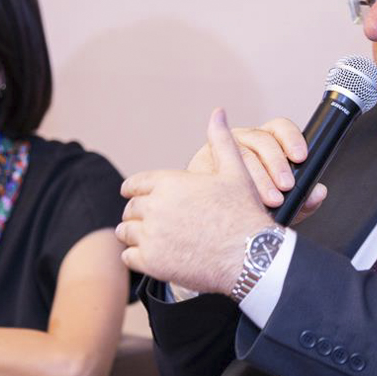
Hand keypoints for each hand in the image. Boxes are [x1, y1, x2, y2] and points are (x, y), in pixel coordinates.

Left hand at [117, 108, 278, 293]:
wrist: (251, 255)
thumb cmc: (244, 214)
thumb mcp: (235, 172)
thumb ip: (221, 141)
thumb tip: (218, 113)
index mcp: (169, 183)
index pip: (135, 184)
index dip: (135, 190)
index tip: (135, 196)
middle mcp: (155, 207)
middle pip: (130, 209)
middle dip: (137, 214)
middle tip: (149, 222)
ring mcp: (151, 235)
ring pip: (125, 232)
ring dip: (134, 235)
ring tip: (151, 240)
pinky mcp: (151, 262)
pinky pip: (128, 257)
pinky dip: (137, 257)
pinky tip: (153, 257)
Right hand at [185, 115, 327, 223]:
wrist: (220, 222)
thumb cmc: (254, 208)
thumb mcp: (285, 206)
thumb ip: (303, 200)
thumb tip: (319, 192)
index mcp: (268, 142)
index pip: (281, 129)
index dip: (292, 139)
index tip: (301, 157)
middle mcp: (247, 140)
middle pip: (262, 140)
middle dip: (277, 164)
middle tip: (286, 186)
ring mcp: (224, 147)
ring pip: (242, 153)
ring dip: (258, 177)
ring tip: (270, 200)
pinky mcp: (205, 159)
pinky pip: (218, 164)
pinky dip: (229, 179)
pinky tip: (237, 196)